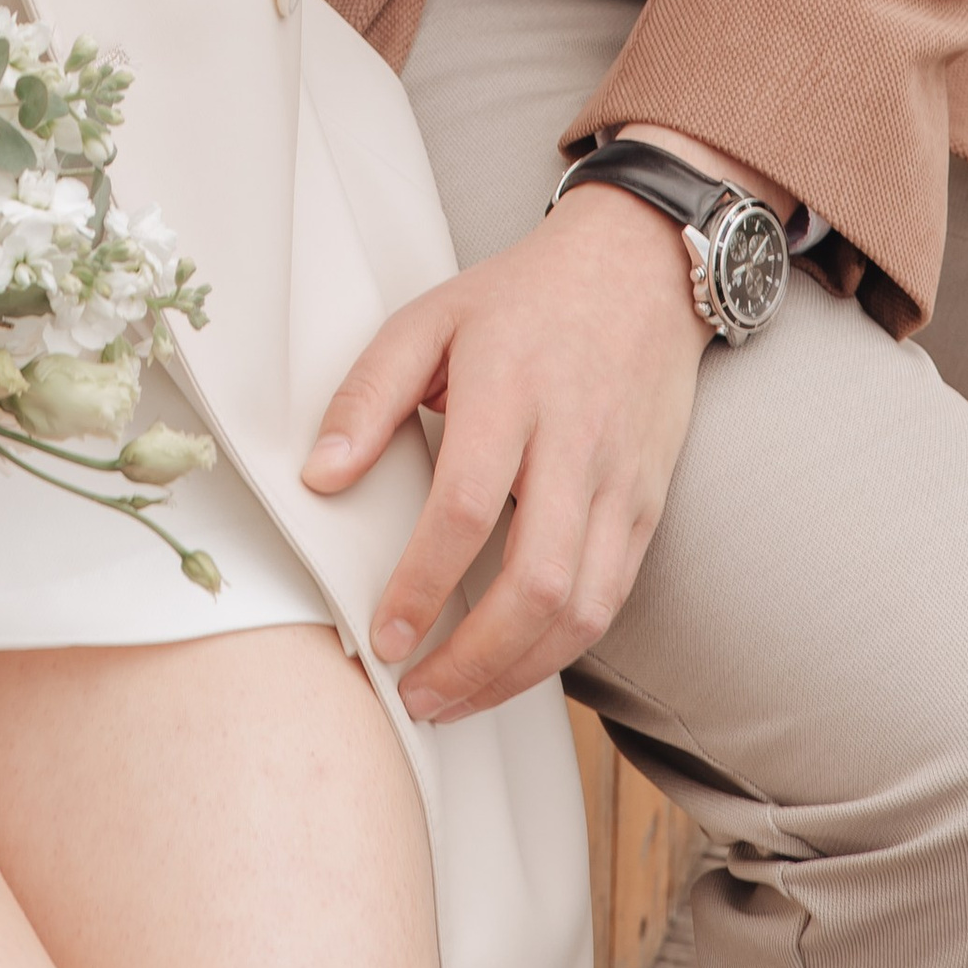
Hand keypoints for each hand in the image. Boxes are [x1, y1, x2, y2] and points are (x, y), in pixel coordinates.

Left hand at [303, 181, 710, 721]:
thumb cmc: (522, 297)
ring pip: (583, 607)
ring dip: (518, 673)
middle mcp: (575, 441)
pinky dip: (562, 649)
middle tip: (416, 694)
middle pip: (535, 580)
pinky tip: (512, 666)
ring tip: (456, 700)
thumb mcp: (430, 317)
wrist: (638, 267)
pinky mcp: (648, 505)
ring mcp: (621, 480)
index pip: (467, 505)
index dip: (423, 582)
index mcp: (511, 388)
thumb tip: (319, 477)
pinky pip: (612, 598)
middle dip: (473, 659)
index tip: (384, 635)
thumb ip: (368, 394)